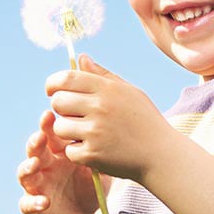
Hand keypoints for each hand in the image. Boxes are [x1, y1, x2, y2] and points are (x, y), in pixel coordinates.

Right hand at [18, 108, 110, 213]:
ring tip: (35, 164)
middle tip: (41, 134)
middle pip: (35, 149)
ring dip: (27, 167)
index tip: (51, 114)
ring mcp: (36, 187)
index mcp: (58, 154)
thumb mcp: (98, 173)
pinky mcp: (32, 208)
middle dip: (36, 141)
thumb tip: (116, 135)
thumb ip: (101, 156)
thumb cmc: (88, 191)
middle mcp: (44, 167)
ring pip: (25, 173)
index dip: (48, 125)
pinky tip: (44, 202)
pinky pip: (27, 204)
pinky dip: (33, 203)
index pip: (51, 135)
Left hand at [44, 54, 175, 182]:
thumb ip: (102, 75)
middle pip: (58, 102)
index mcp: (108, 89)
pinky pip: (69, 150)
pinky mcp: (93, 154)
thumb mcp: (129, 92)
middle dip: (61, 108)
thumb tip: (81, 58)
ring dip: (68, 131)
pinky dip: (77, 152)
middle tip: (74, 114)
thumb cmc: (144, 121)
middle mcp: (100, 108)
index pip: (66, 78)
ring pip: (60, 127)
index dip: (53, 84)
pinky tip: (93, 149)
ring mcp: (96, 132)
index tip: (52, 91)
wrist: (161, 155)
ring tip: (84, 133)